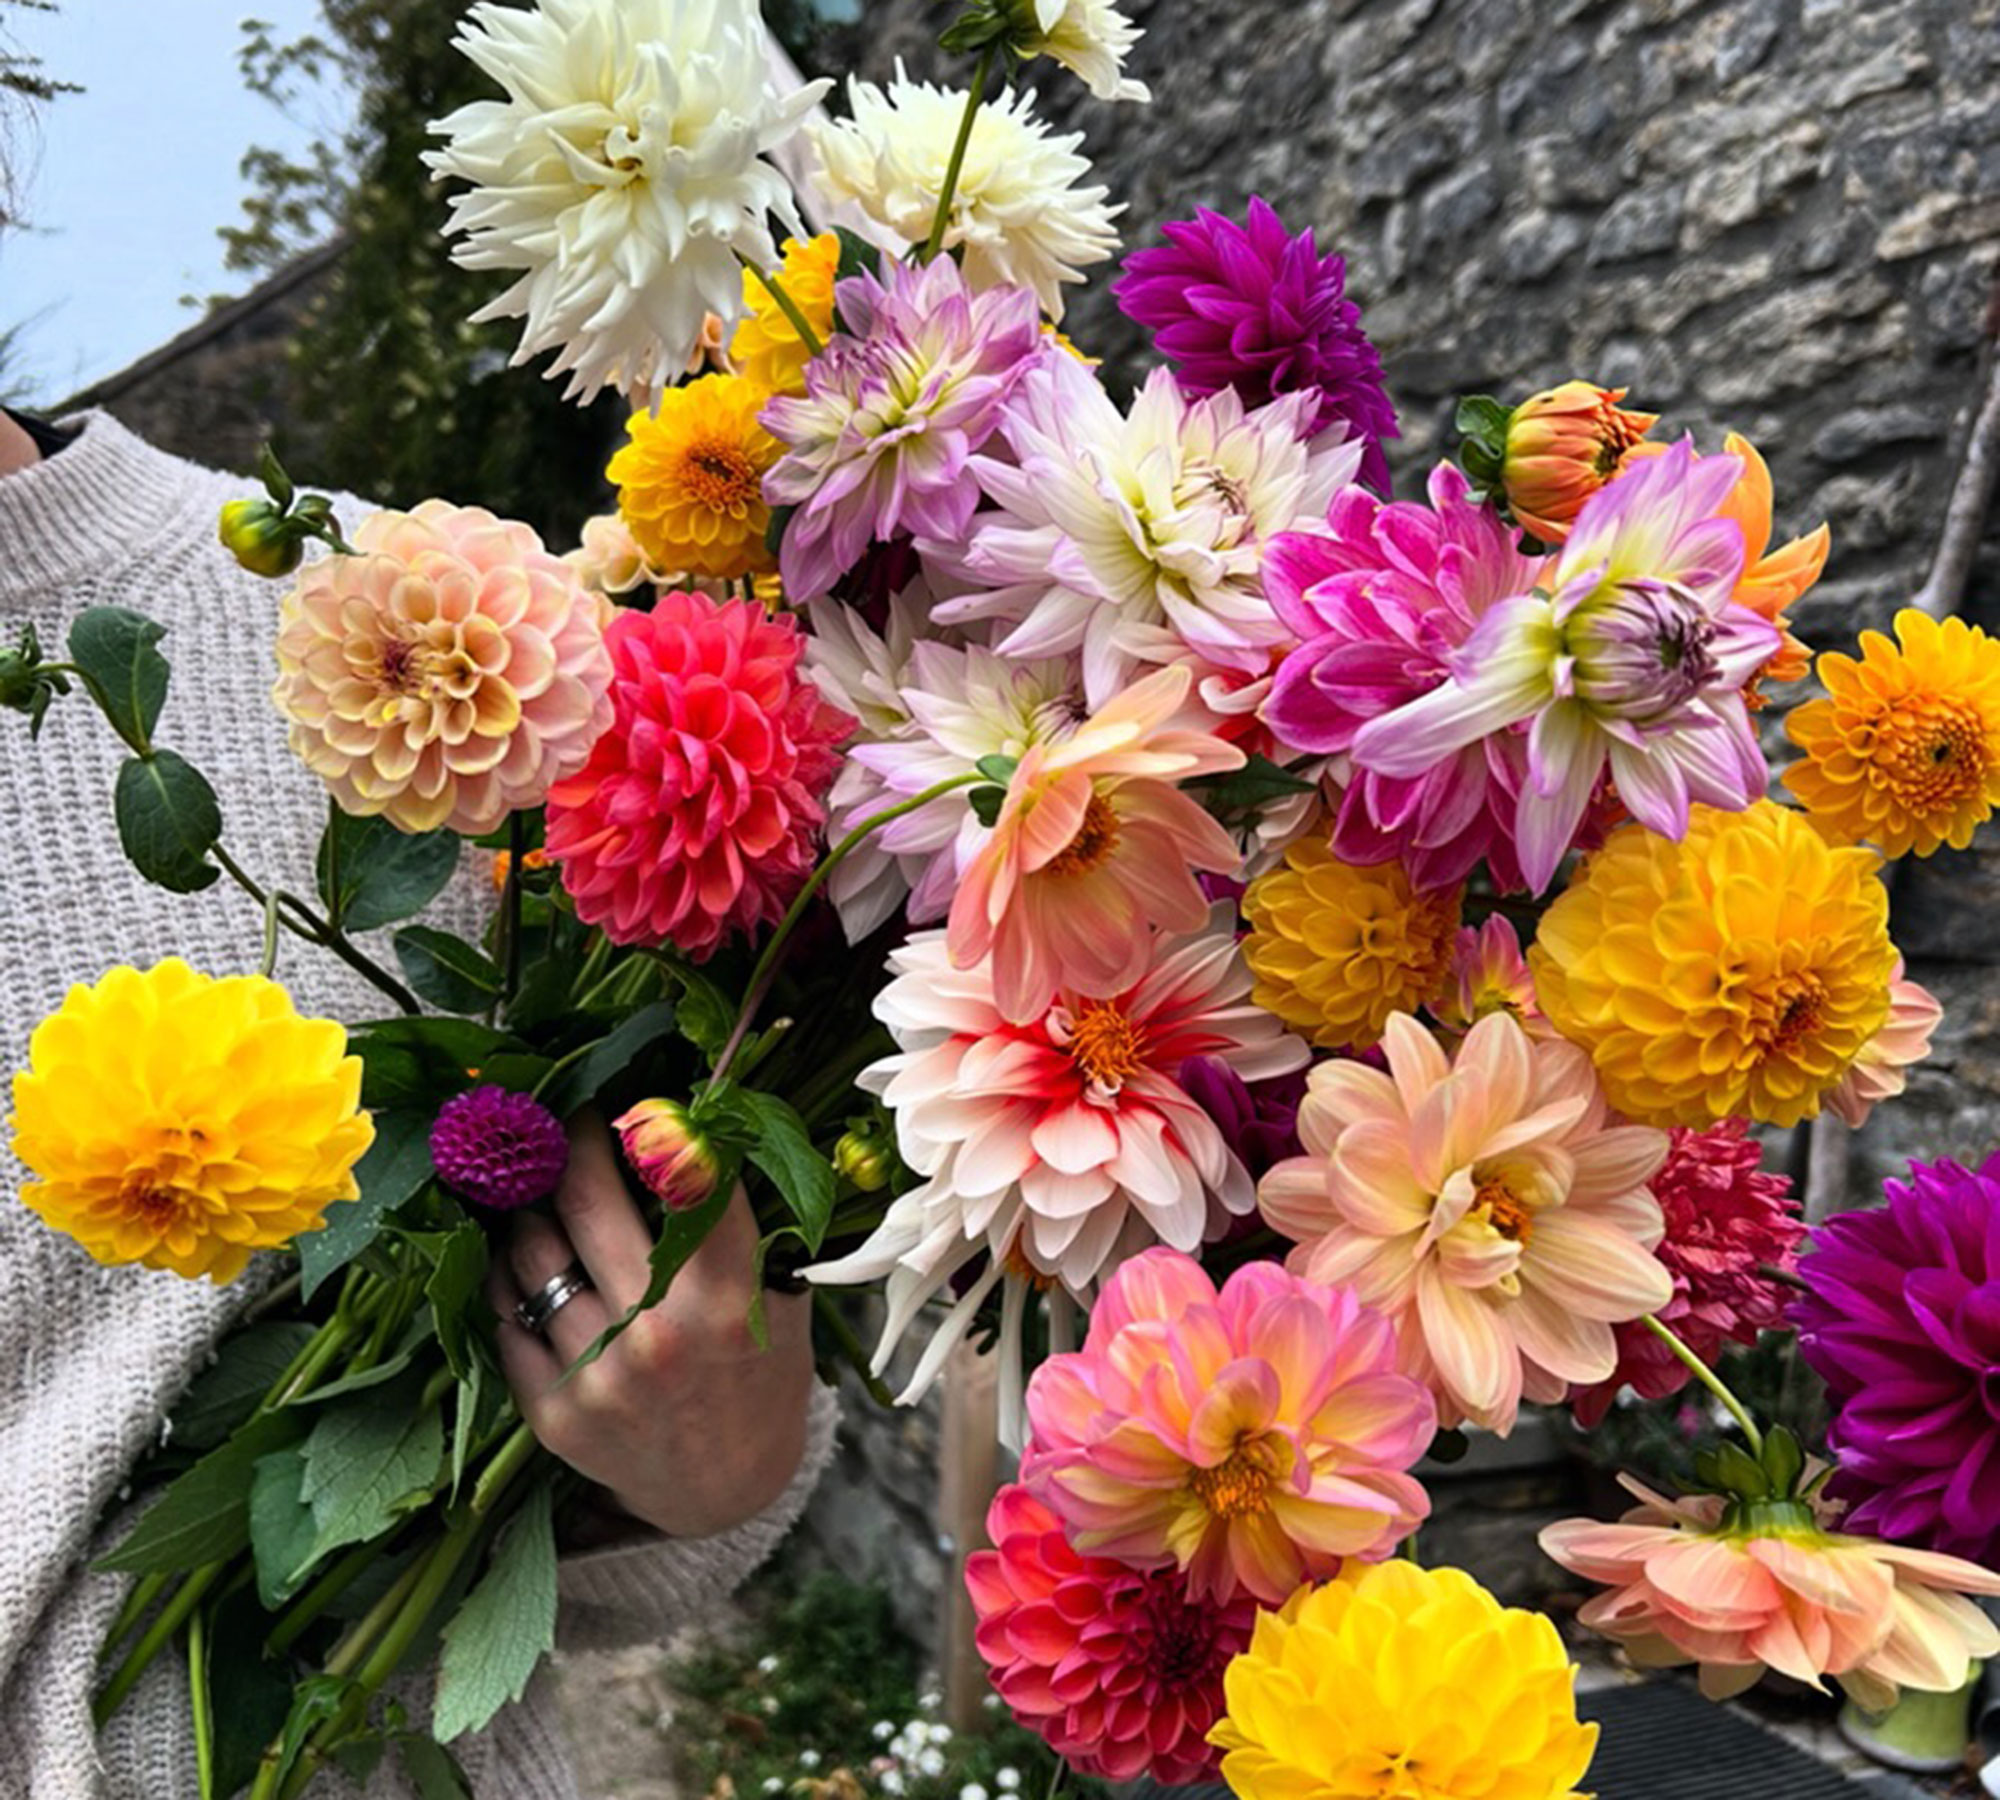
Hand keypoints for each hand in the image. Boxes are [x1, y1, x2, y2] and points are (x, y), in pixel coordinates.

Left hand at [487, 1111, 813, 1540]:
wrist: (725, 1489)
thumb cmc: (758, 1374)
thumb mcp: (780, 1300)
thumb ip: (744, 1227)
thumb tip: (697, 1129)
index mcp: (727, 1299)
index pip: (688, 1181)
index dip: (656, 1126)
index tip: (638, 1102)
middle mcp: (659, 1335)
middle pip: (587, 1199)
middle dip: (573, 1142)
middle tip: (574, 1122)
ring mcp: (599, 1376)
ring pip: (531, 1252)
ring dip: (531, 1207)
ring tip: (545, 1193)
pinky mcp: (553, 1413)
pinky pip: (508, 1316)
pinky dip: (513, 1276)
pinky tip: (529, 1259)